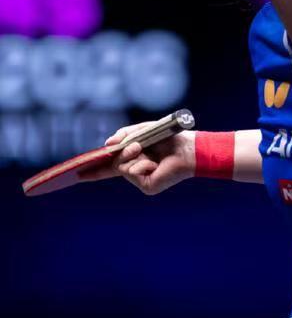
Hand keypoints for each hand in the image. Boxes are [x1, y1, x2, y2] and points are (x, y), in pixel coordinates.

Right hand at [78, 122, 195, 194]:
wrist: (188, 147)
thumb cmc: (168, 137)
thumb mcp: (142, 130)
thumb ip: (123, 135)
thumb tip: (106, 146)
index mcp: (135, 159)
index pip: (110, 166)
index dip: (93, 169)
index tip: (77, 173)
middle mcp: (136, 171)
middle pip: (111, 168)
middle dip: (108, 161)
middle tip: (116, 156)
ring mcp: (141, 180)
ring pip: (121, 167)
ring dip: (131, 155)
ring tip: (144, 150)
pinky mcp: (147, 187)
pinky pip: (132, 173)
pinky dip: (140, 164)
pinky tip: (154, 163)